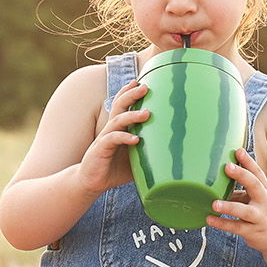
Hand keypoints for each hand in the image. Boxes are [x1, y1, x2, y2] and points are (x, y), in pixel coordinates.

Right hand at [75, 78, 148, 194]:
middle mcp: (110, 130)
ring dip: (131, 115)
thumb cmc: (114, 170)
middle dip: (131, 95)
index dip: (128, 92)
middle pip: (119, 106)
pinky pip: (112, 140)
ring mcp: (105, 139)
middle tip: (145, 87)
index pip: (121, 105)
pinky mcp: (100, 150)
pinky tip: (135, 140)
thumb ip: (149, 154)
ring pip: (117, 121)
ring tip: (146, 114)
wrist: (91, 183)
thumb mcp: (136, 160)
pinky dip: (124, 138)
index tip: (141, 82)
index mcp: (117, 128)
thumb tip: (174, 156)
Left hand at [207, 148, 266, 253]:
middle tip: (227, 167)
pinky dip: (222, 224)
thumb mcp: (255, 199)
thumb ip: (238, 190)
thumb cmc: (263, 212)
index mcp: (265, 190)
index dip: (248, 162)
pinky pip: (237, 227)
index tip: (238, 151)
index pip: (258, 173)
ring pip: (245, 211)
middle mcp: (265, 202)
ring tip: (214, 203)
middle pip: (256, 186)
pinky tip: (209, 219)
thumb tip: (215, 181)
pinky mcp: (253, 232)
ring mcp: (260, 217)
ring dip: (230, 207)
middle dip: (242, 175)